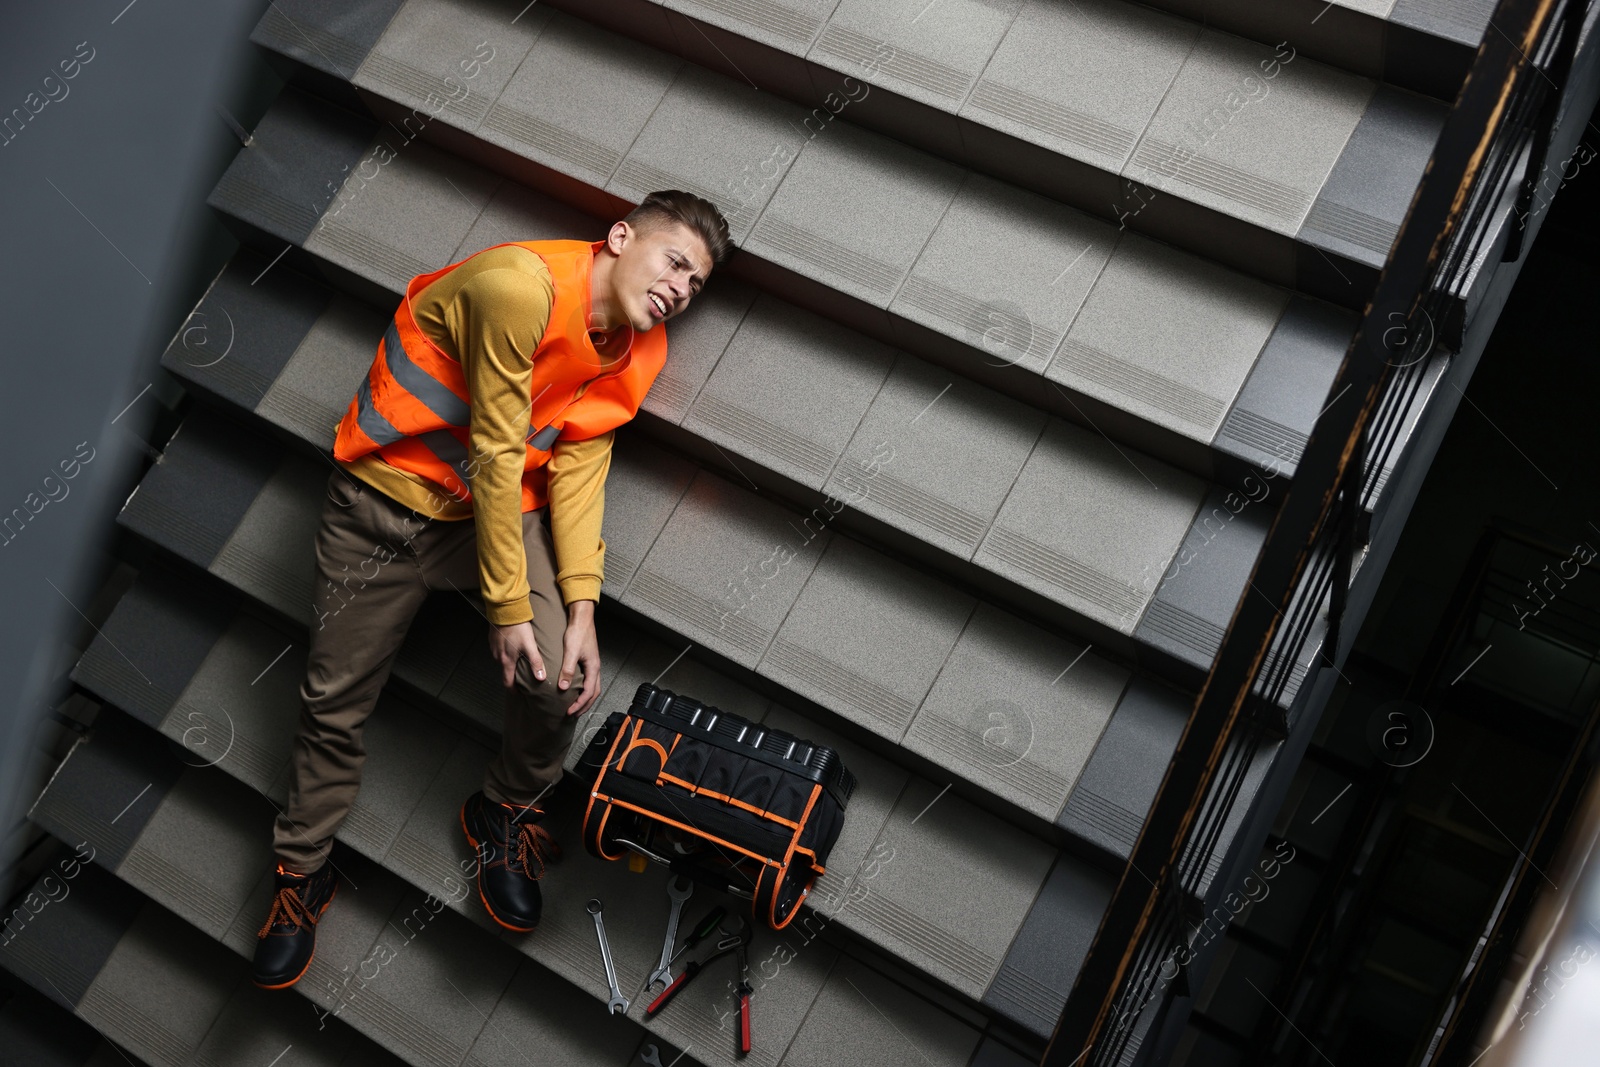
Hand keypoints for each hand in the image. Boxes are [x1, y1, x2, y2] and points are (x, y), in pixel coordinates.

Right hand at [489, 620, 544, 688]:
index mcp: (506, 661)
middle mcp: (498, 657)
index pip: (507, 682)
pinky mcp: (493, 641)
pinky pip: (499, 651)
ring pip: (502, 661)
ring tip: (519, 664)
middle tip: (521, 680)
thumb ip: (535, 662)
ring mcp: (494, 649)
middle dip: (512, 678)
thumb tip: (541, 678)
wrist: (505, 611)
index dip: (513, 690)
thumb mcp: (530, 645)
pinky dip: (506, 654)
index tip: (518, 694)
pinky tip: (513, 649)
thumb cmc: (518, 628)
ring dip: (509, 664)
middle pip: (504, 672)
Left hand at [559, 600, 600, 715]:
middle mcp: (595, 668)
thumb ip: (567, 670)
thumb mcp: (571, 652)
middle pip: (594, 693)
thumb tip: (564, 688)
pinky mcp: (589, 661)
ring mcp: (593, 665)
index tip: (569, 711)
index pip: (589, 692)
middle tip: (573, 714)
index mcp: (593, 667)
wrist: (582, 619)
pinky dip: (585, 690)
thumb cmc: (578, 633)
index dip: (580, 704)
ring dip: (585, 699)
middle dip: (584, 705)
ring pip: (593, 687)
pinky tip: (576, 690)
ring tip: (576, 706)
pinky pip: (590, 681)